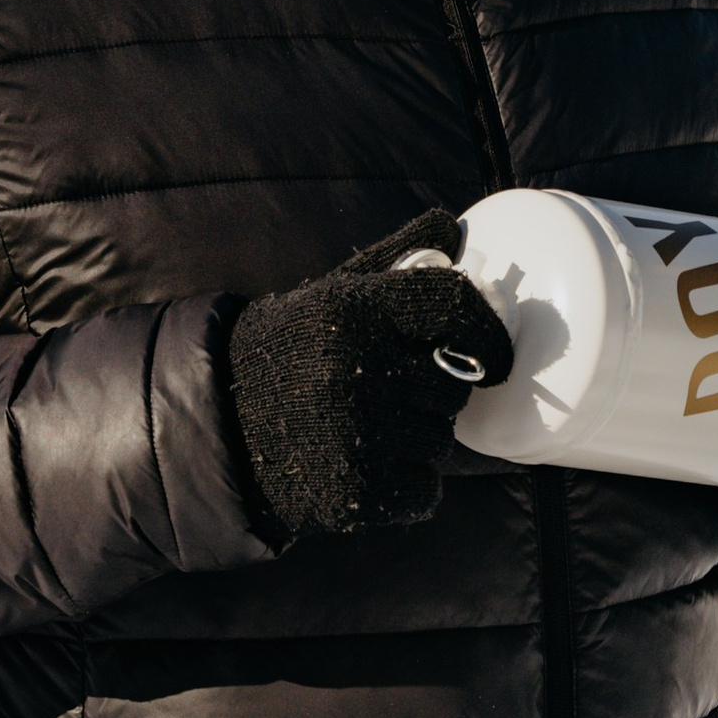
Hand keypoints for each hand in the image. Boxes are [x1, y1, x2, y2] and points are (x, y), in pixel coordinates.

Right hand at [224, 210, 513, 543]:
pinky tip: (364, 467)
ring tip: (365, 426)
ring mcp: (357, 433)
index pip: (454, 304)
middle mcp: (357, 367)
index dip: (488, 329)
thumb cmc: (292, 352)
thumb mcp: (333, 294)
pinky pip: (425, 490)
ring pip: (440, 438)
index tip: (496, 355)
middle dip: (433, 390)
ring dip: (415, 438)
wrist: (221, 429)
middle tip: (389, 390)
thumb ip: (396, 259)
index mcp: (355, 309)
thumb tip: (454, 226)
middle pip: (455, 382)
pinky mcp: (357, 491)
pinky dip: (405, 487)